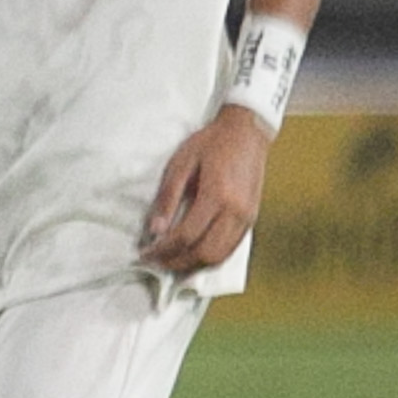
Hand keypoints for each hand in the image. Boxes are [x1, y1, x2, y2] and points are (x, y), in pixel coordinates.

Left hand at [137, 105, 270, 275]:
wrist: (247, 132)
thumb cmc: (211, 143)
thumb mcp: (180, 164)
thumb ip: (167, 198)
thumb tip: (155, 230)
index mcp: (217, 195)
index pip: (186, 236)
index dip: (163, 250)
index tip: (145, 254)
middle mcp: (236, 211)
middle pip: (205, 252)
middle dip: (177, 263)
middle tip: (156, 262)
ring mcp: (247, 217)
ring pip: (220, 256)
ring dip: (194, 265)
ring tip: (172, 262)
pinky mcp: (252, 219)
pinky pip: (231, 248)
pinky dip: (210, 257)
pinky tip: (193, 254)